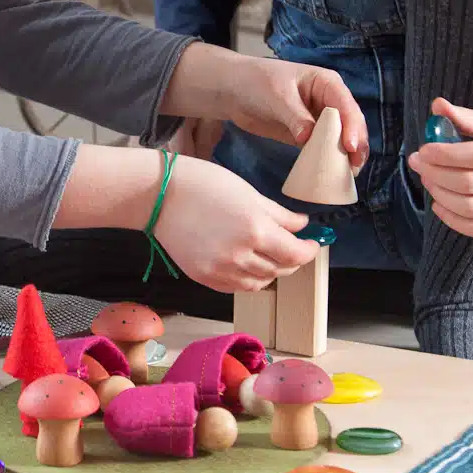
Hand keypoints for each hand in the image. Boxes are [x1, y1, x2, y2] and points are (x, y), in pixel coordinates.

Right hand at [154, 154, 316, 293]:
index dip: (309, 251)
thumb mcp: (249, 193)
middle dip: (292, 260)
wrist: (160, 196)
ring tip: (268, 255)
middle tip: (292, 247)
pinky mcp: (205, 278)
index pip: (295, 254)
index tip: (312, 244)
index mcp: (255, 230)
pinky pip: (237, 287)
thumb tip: (302, 226)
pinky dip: (249, 279)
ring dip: (271, 271)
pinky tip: (247, 264)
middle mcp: (240, 256)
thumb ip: (280, 215)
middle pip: (280, 270)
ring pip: (260, 283)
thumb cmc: (203, 185)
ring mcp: (221, 270)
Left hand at [163, 47, 368, 170]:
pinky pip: (323, 150)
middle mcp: (329, 101)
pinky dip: (328, 162)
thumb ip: (295, 116)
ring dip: (345, 156)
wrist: (233, 91)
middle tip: (354, 167)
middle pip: (350, 124)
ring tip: (348, 176)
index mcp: (326, 84)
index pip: (345, 106)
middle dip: (355, 145)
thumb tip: (308, 138)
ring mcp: (320, 119)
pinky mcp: (308, 136)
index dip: (352, 126)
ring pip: (340, 139)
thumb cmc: (257, 82)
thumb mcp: (277, 96)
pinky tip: (330, 177)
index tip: (350, 147)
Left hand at [407, 98, 472, 237]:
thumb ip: (469, 117)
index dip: (444, 154)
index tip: (423, 150)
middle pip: (469, 183)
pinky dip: (452, 220)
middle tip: (418, 164)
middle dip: (435, 174)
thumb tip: (437, 105)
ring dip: (440, 195)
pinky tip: (439, 204)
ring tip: (428, 180)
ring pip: (470, 208)